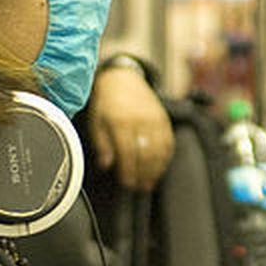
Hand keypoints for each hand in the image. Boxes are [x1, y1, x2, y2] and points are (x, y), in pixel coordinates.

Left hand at [86, 64, 173, 190]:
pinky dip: (165, 158)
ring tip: (149, 182)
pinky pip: (168, 143)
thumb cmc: (106, 102)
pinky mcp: (164, 119)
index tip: (127, 183)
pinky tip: (158, 168)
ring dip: (155, 169)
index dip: (128, 171)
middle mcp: (141, 120)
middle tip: (139, 187)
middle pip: (146, 154)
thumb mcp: (96, 122)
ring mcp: (155, 119)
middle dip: (143, 174)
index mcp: (121, 121)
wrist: (123, 78)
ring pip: (160, 150)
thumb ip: (102, 144)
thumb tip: (107, 165)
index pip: (128, 152)